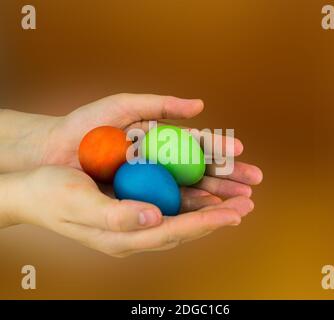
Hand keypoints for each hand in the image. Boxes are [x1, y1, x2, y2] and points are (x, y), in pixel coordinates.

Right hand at [0, 166, 253, 256]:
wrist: (34, 191)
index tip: (232, 215)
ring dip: (209, 209)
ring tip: (236, 200)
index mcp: (121, 236)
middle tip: (246, 206)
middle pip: (183, 227)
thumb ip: (116, 216)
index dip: (204, 224)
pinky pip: (169, 206)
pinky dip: (191, 201)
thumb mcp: (79, 203)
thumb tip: (154, 217)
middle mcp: (133, 232)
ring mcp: (134, 221)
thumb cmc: (52, 195)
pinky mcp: (133, 208)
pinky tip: (206, 193)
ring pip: (181, 216)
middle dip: (216, 218)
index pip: (172, 232)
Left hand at [40, 94, 262, 203]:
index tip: (240, 153)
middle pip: (201, 172)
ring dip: (217, 197)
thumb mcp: (125, 106)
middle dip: (228, 179)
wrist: (56, 149)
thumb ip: (161, 105)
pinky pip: (169, 206)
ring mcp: (152, 184)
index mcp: (161, 141)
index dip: (219, 150)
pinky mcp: (139, 201)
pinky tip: (210, 213)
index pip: (198, 147)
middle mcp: (161, 164)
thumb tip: (200, 106)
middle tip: (253, 186)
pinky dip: (191, 209)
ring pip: (191, 192)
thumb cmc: (88, 125)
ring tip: (241, 203)